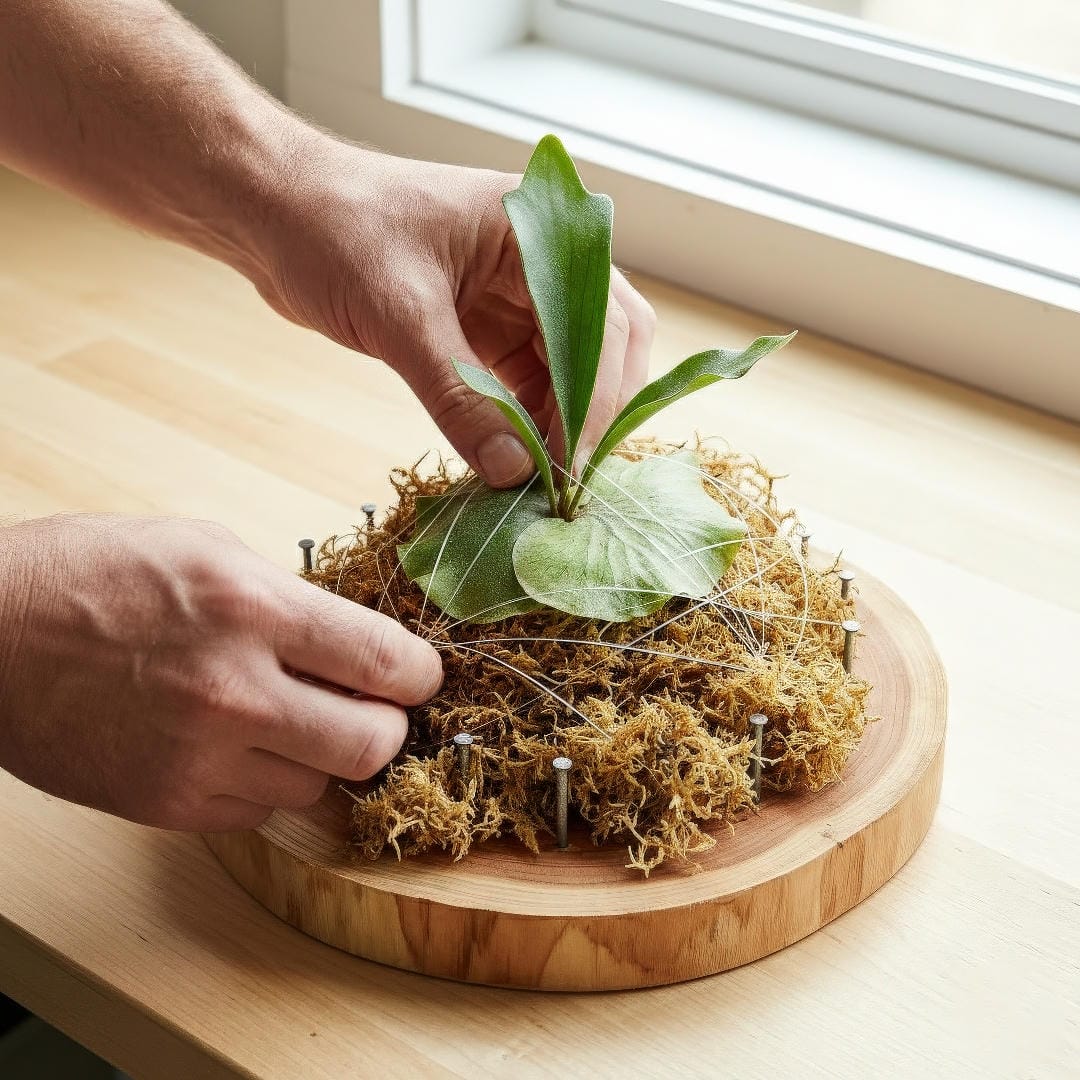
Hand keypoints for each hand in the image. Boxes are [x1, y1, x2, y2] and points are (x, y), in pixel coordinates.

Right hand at [0, 514, 442, 830]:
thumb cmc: (92, 575)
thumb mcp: (207, 547)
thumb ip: (289, 597)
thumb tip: (352, 638)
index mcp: (253, 609)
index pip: (388, 663)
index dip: (421, 673)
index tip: (417, 674)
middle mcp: (234, 691)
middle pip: (374, 745)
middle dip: (386, 727)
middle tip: (366, 707)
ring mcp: (199, 758)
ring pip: (319, 787)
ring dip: (319, 757)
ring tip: (284, 719)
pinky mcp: (167, 805)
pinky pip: (260, 813)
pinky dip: (265, 782)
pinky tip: (236, 745)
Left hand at [256, 140, 656, 485]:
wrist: (274, 213)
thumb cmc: (335, 231)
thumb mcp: (402, 316)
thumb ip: (460, 396)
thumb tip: (511, 471)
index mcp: (538, 230)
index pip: (601, 321)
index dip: (598, 395)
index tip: (576, 459)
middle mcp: (539, 260)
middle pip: (599, 346)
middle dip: (590, 410)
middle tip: (570, 476)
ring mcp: (513, 294)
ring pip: (563, 369)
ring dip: (557, 421)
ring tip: (541, 478)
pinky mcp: (483, 326)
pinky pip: (522, 380)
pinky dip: (523, 419)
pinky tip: (514, 457)